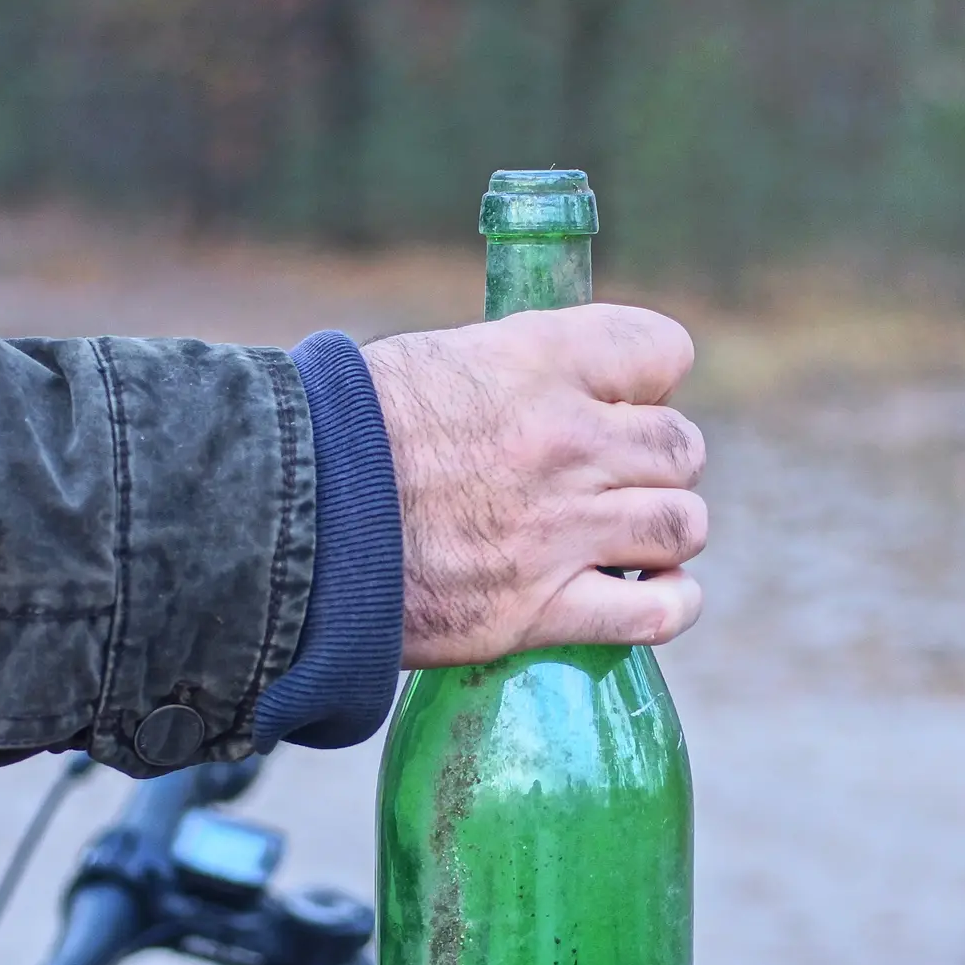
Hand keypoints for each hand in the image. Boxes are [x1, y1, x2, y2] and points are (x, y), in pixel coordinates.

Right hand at [364, 303, 706, 667]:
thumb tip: (548, 392)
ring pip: (683, 524)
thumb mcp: (435, 363)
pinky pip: (658, 612)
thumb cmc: (343, 435)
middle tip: (610, 484)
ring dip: (664, 533)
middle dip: (655, 466)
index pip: (664, 352)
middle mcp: (564, 440)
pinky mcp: (540, 609)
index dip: (648, 383)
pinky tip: (653, 595)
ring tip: (625, 542)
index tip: (617, 406)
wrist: (282, 519)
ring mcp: (559, 528)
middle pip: (681, 448)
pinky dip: (671, 605)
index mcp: (538, 360)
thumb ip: (512, 374)